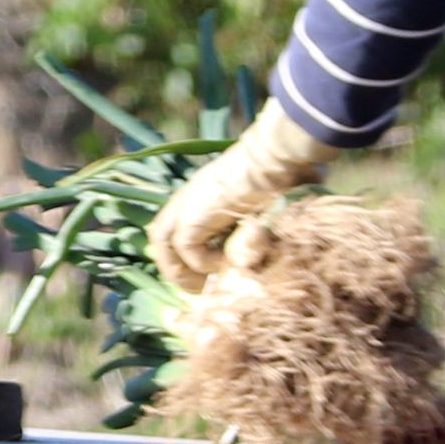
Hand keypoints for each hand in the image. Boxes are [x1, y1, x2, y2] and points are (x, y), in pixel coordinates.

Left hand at [145, 104, 333, 294]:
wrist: (278, 155)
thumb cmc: (283, 175)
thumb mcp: (267, 208)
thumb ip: (254, 230)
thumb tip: (258, 254)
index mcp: (204, 194)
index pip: (177, 228)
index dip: (182, 256)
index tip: (201, 278)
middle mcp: (191, 196)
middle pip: (160, 234)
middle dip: (173, 266)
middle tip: (197, 288)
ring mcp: (191, 201)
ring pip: (163, 240)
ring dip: (179, 268)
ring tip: (204, 286)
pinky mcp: (196, 211)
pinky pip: (187, 245)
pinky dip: (202, 262)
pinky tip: (225, 263)